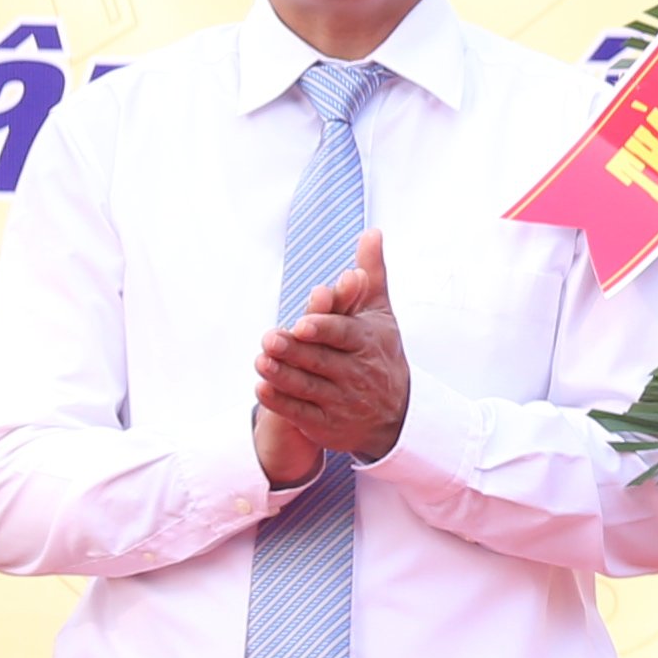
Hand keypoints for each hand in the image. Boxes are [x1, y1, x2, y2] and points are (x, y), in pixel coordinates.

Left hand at [252, 232, 409, 479]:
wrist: (396, 415)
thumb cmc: (380, 355)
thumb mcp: (380, 315)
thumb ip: (371, 275)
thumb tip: (371, 232)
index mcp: (368, 344)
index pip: (345, 336)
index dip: (324, 329)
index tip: (303, 323)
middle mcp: (356, 375)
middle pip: (321, 361)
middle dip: (295, 350)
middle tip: (269, 338)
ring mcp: (342, 402)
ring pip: (308, 388)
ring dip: (283, 375)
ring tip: (261, 361)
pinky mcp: (326, 424)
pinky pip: (301, 414)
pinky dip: (280, 402)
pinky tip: (261, 388)